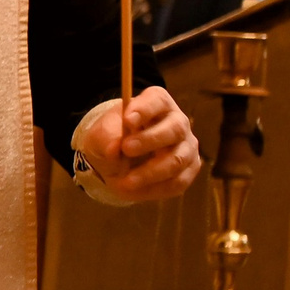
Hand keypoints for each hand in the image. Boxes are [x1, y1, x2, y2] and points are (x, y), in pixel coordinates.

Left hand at [76, 86, 201, 200]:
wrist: (118, 159)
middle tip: (126, 148)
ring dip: (151, 172)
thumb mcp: (101, 134)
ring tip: (126, 181)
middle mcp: (178, 122)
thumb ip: (106, 138)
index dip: (145, 109)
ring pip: (177, 160)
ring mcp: (187, 146)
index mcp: (157, 103)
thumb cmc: (113, 137)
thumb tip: (114, 148)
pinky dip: (154, 189)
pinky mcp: (189, 169)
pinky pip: (177, 182)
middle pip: (175, 128)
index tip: (128, 120)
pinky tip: (135, 190)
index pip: (157, 100)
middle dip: (150, 140)